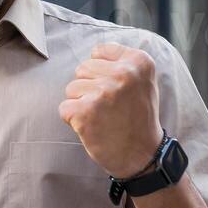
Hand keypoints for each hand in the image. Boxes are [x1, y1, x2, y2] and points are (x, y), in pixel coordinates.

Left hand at [59, 42, 163, 178]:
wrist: (143, 156)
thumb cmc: (137, 118)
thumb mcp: (141, 82)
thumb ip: (121, 63)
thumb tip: (93, 53)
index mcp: (139, 61)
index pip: (99, 51)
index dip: (101, 72)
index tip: (116, 90)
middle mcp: (122, 73)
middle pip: (83, 69)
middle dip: (90, 88)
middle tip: (110, 108)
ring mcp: (103, 92)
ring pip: (72, 88)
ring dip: (82, 104)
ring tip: (103, 117)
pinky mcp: (85, 112)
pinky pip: (64, 108)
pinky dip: (74, 120)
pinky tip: (93, 128)